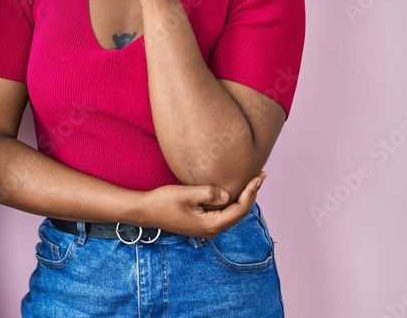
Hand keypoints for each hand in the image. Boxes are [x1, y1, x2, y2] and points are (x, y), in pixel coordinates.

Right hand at [134, 172, 264, 238]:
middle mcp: (212, 230)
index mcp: (211, 225)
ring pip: (233, 213)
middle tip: (261, 176)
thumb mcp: (186, 194)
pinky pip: (224, 212)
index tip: (258, 177)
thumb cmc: (163, 201)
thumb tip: (226, 194)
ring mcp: (207, 228)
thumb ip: (208, 193)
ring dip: (244, 197)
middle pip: (240, 212)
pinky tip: (234, 191)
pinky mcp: (202, 223)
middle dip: (251, 194)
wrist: (145, 212)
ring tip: (253, 182)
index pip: (239, 209)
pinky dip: (233, 201)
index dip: (251, 192)